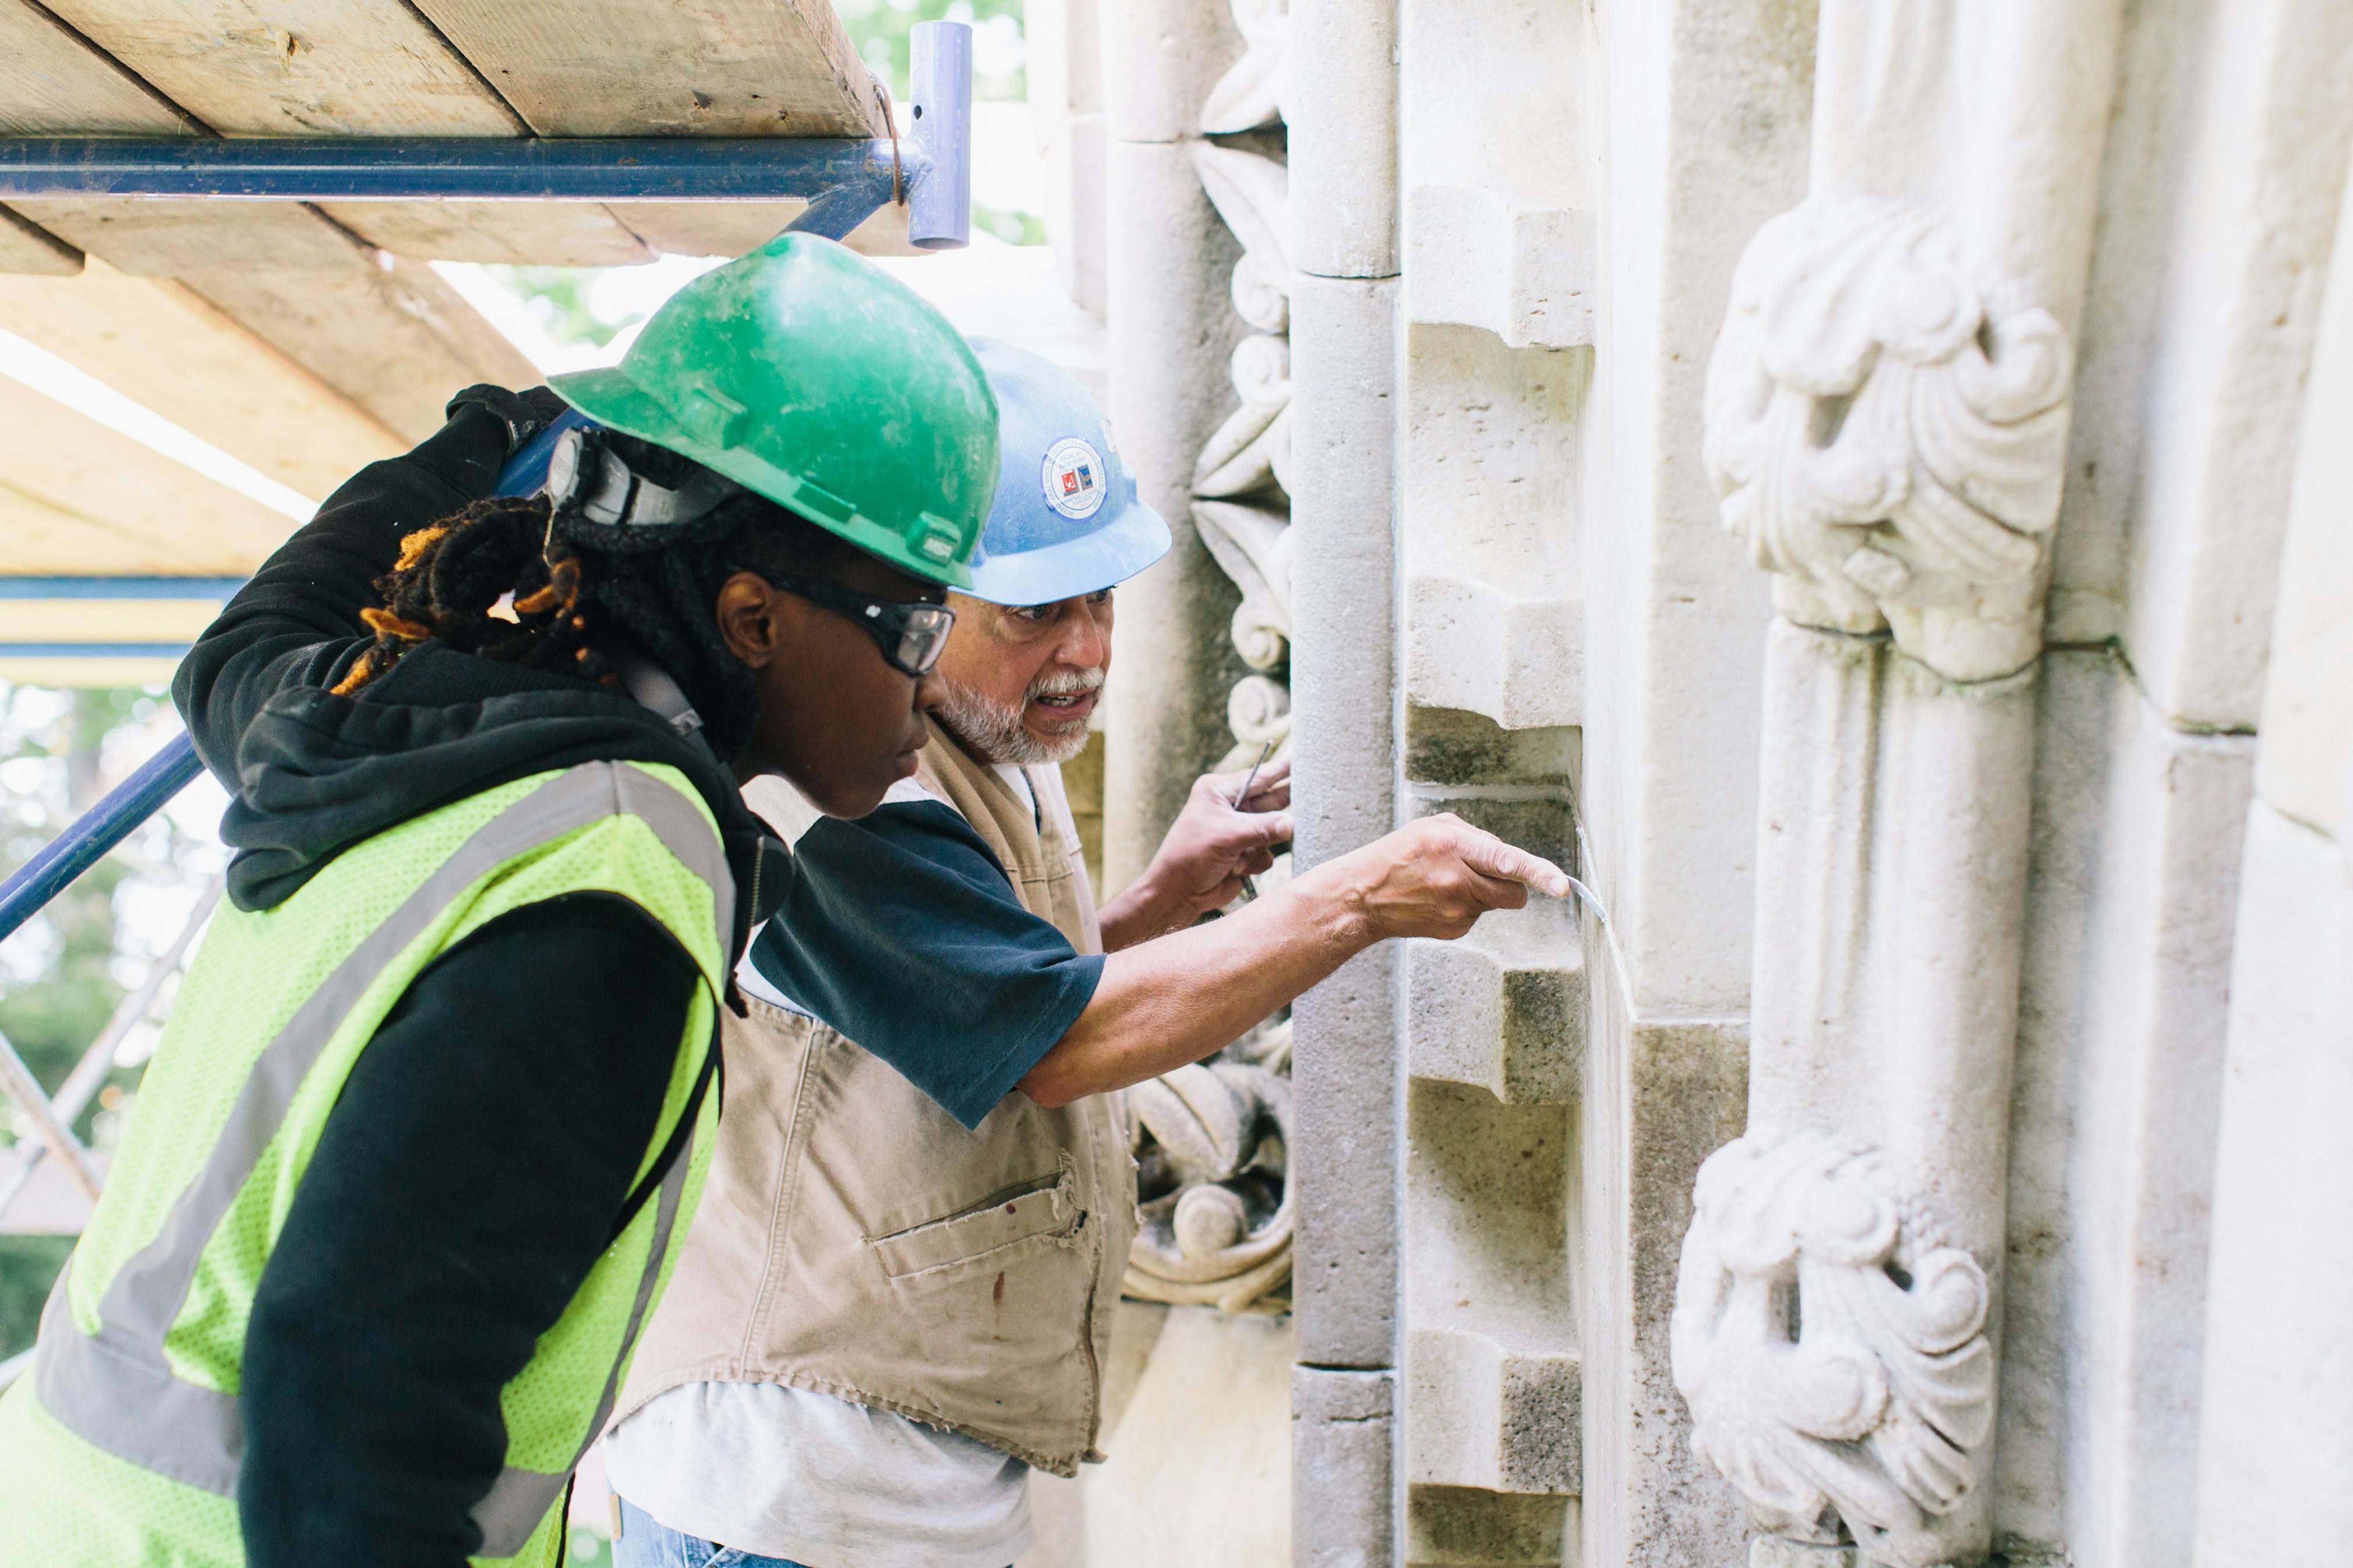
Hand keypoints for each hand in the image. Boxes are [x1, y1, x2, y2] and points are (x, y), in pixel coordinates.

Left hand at [1099, 759, 1294, 945]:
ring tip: (1239, 857)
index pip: (1259, 776)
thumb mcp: (1227, 837)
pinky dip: (1255, 862)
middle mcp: (1231, 807)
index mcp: (1219, 792)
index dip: (1282, 768)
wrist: (1178, 894)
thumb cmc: (1190, 856)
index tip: (1303, 757)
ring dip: (1259, 847)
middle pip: (1270, 802)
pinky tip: (1237, 869)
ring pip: (1273, 832)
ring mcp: (1239, 830)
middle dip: (1280, 812)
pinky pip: (1266, 853)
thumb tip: (1291, 824)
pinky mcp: (1245, 852)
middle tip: (1311, 800)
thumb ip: (1263, 828)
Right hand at [1308, 813, 1571, 941]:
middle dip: (1513, 885)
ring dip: (1484, 893)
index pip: (1507, 860)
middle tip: (1487, 875)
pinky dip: (1467, 907)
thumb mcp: (1434, 828)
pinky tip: (1439, 900)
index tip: (1561, 886)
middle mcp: (1457, 879)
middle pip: (1514, 891)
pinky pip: (1479, 916)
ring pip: (1496, 903)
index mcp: (1453, 845)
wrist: (1363, 897)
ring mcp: (1456, 909)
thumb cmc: (1399, 855)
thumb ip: (1476, 837)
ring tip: (1447, 883)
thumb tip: (1508, 857)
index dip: (1538, 872)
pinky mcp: (1454, 930)